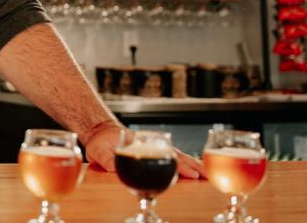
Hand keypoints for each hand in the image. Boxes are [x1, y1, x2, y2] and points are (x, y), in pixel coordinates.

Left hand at [81, 121, 204, 178]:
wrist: (98, 131)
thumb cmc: (99, 141)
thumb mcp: (99, 151)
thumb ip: (108, 161)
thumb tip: (115, 170)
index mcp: (140, 145)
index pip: (163, 156)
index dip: (178, 166)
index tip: (191, 173)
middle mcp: (150, 146)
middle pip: (175, 156)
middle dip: (192, 166)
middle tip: (207, 176)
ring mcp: (152, 149)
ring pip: (176, 156)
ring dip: (192, 165)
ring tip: (206, 175)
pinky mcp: (151, 153)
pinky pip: (170, 158)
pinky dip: (183, 164)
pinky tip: (192, 172)